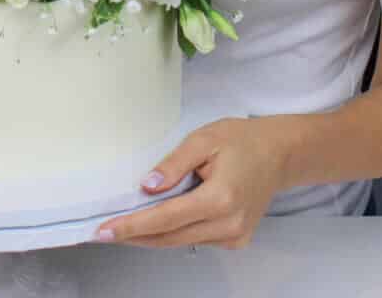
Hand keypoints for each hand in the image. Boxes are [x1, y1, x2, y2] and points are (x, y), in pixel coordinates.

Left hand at [95, 117, 285, 249]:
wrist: (279, 153)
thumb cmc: (241, 140)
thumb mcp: (203, 139)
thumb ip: (173, 164)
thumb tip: (146, 187)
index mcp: (220, 198)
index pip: (165, 218)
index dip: (132, 226)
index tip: (104, 231)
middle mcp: (228, 225)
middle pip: (170, 237)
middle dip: (135, 235)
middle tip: (103, 232)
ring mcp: (234, 236)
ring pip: (182, 241)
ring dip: (152, 235)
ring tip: (124, 226)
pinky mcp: (236, 240)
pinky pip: (196, 239)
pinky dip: (174, 232)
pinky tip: (158, 221)